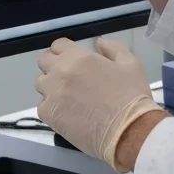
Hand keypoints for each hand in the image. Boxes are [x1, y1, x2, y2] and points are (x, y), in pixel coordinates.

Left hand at [35, 37, 161, 172]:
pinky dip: (51, 108)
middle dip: (54, 66)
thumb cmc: (131, 97)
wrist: (129, 132)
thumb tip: (99, 42)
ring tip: (69, 99)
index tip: (73, 62)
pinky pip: (42, 106)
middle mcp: (60, 72)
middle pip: (44, 61)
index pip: (58, 45)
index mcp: (78, 57)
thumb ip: (113, 48)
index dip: (66, 52)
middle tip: (70, 79)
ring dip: (51, 87)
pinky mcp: (49, 115)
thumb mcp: (130, 65)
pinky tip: (68, 114)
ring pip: (41, 84)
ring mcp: (52, 94)